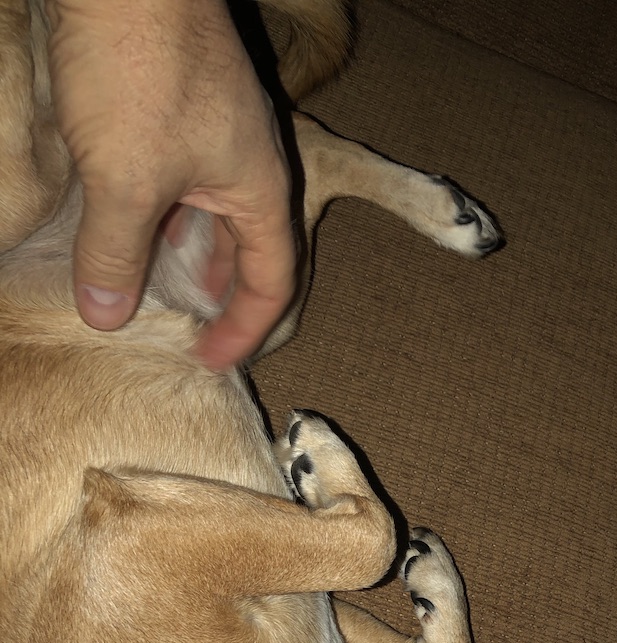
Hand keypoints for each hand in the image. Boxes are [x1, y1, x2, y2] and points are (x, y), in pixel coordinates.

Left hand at [47, 0, 296, 370]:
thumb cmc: (141, 68)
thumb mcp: (123, 180)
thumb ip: (114, 254)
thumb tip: (105, 315)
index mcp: (259, 189)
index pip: (271, 282)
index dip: (244, 330)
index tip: (210, 360)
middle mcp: (249, 163)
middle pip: (250, 249)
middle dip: (221, 295)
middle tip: (189, 329)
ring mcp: (217, 129)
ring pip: (213, 211)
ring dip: (189, 253)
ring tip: (156, 284)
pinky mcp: (182, 103)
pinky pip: (184, 178)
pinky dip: (163, 212)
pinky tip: (128, 218)